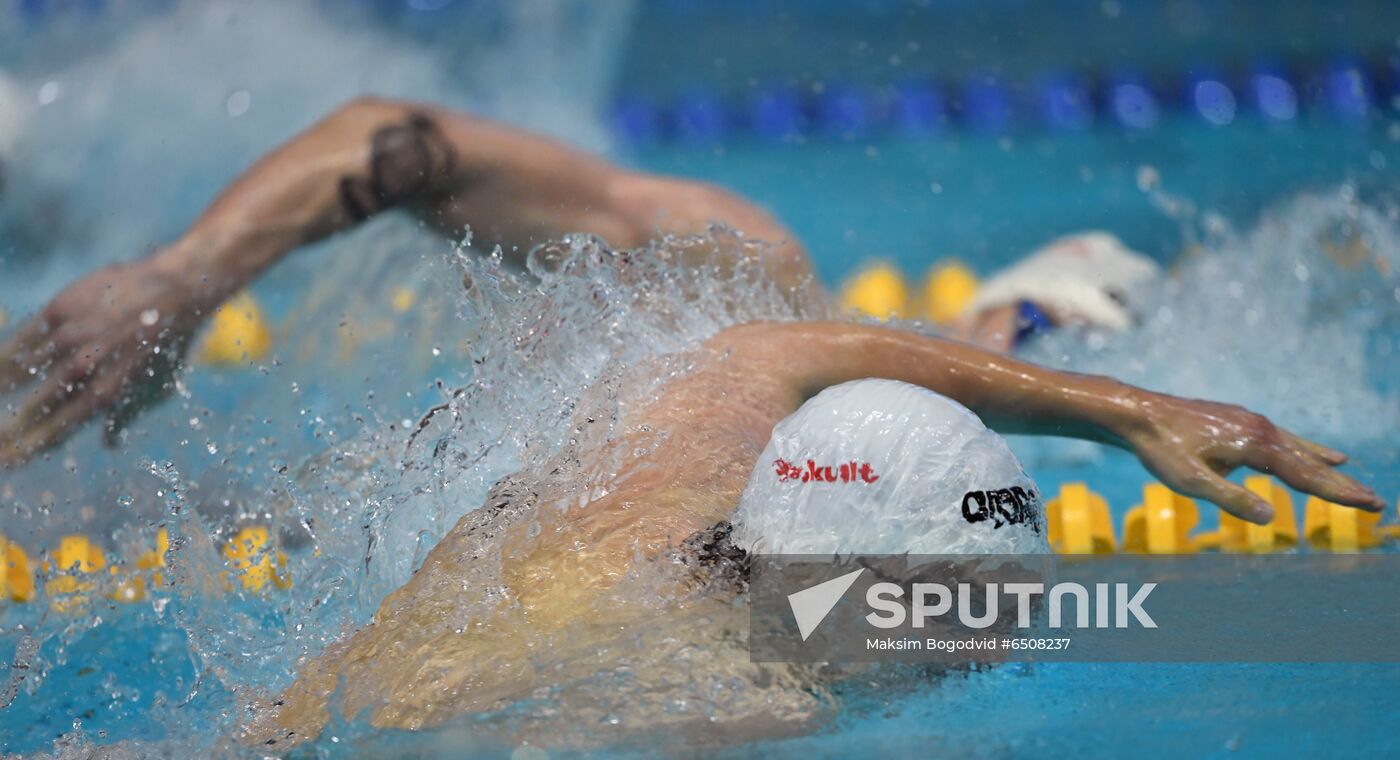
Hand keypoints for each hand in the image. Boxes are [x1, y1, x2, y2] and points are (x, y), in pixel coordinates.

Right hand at [0, 259, 199, 465]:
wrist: (175, 290)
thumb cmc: (167, 344)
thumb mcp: (155, 388)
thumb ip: (124, 416)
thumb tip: (108, 443)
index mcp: (105, 394)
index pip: (55, 431)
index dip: (27, 449)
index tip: (7, 461)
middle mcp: (83, 370)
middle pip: (33, 408)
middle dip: (8, 430)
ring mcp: (68, 338)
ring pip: (20, 372)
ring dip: (0, 388)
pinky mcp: (60, 310)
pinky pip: (22, 338)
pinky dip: (3, 356)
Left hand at [1121, 392, 1383, 523]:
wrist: (1137, 413)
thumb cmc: (1161, 450)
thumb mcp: (1193, 482)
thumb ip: (1232, 500)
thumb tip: (1271, 518)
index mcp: (1256, 445)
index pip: (1307, 476)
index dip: (1340, 493)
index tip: (1371, 504)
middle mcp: (1261, 429)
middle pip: (1310, 462)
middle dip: (1341, 482)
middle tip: (1375, 501)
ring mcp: (1250, 421)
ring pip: (1295, 446)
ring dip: (1322, 462)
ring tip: (1345, 468)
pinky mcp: (1237, 419)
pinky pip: (1278, 437)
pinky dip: (1298, 447)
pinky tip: (1302, 448)